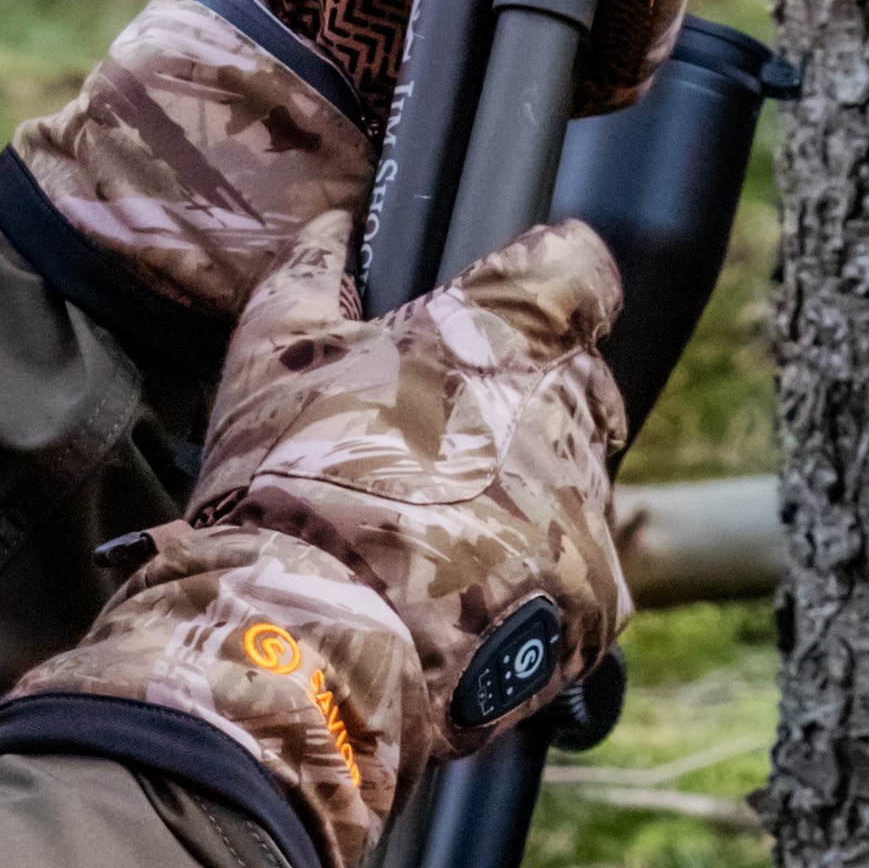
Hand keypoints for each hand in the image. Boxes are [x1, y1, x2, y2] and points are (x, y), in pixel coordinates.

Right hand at [0, 209, 632, 867]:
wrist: (304, 643)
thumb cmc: (285, 487)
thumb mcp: (270, 362)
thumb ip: (310, 278)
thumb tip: (332, 224)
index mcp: (501, 340)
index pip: (577, 271)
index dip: (549, 281)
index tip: (516, 304)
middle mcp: (567, 416)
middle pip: (583, 383)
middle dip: (530, 401)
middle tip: (449, 443)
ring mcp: (588, 511)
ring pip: (578, 482)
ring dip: (527, 495)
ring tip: (439, 537)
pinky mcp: (597, 599)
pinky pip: (579, 573)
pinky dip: (534, 580)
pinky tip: (465, 597)